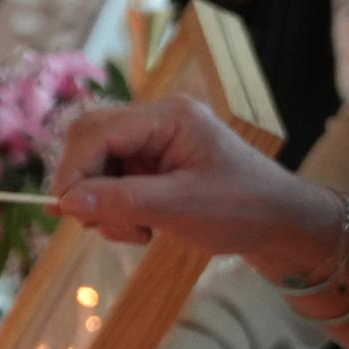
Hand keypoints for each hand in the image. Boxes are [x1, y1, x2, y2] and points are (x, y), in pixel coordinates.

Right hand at [57, 96, 336, 280]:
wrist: (283, 226)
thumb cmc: (244, 210)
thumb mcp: (182, 208)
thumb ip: (122, 202)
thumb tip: (65, 203)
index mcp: (168, 117)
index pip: (97, 131)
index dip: (75, 170)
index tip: (69, 212)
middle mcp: (157, 122)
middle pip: (91, 143)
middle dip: (88, 186)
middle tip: (103, 224)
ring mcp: (155, 145)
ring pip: (99, 166)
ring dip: (105, 204)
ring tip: (139, 232)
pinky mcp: (155, 168)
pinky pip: (114, 183)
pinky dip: (118, 210)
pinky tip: (144, 228)